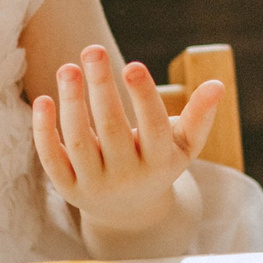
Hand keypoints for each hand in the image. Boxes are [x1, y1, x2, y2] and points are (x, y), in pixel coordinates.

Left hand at [33, 45, 221, 235]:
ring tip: (68, 68)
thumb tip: (218, 85)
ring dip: (71, 102)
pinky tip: (44, 99)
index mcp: (160, 162)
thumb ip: (200, 116)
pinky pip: (52, 159)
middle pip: (112, 129)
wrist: (129, 212)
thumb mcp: (183, 145)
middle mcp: (128, 176)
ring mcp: (95, 185)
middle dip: (101, 87)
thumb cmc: (158, 162)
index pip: (153, 127)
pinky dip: (44, 131)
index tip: (132, 64)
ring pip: (79, 141)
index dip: (143, 96)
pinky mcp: (67, 188)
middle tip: (93, 49)